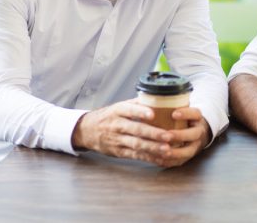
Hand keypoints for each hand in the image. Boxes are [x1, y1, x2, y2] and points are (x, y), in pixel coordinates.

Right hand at [71, 100, 208, 166]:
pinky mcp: (118, 152)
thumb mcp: (120, 106)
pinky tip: (161, 159)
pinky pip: (135, 156)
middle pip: (136, 129)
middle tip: (168, 136)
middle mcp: (117, 125)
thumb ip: (138, 103)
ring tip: (167, 149)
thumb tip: (160, 97)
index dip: (141, 112)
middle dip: (153, 133)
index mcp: (118, 110)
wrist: (87, 130)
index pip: (129, 110)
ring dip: (153, 148)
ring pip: (136, 144)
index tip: (153, 114)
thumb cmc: (109, 116)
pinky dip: (149, 158)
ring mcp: (117, 140)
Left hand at [155, 107, 210, 167]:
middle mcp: (198, 131)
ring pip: (188, 151)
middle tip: (166, 135)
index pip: (194, 113)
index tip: (174, 113)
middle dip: (179, 135)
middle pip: (193, 134)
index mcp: (196, 117)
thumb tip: (145, 97)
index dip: (185, 113)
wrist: (198, 131)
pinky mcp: (188, 156)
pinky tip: (158, 160)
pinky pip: (180, 161)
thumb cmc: (183, 118)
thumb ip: (170, 103)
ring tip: (162, 151)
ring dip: (175, 152)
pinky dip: (169, 161)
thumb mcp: (182, 108)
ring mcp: (195, 145)